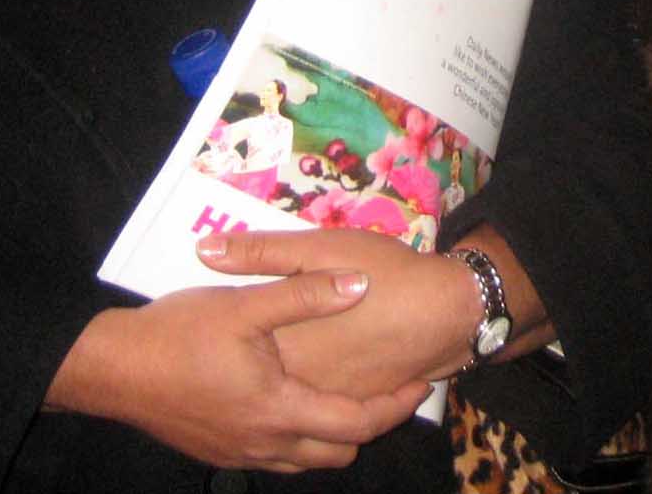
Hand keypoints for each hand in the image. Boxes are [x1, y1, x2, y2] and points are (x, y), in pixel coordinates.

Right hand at [45, 271, 429, 473]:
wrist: (111, 370)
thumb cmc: (178, 334)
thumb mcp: (244, 305)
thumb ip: (306, 293)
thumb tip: (360, 284)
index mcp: (279, 410)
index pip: (357, 424)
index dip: (394, 406)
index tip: (418, 382)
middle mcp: (265, 444)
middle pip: (337, 452)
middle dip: (368, 424)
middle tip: (386, 388)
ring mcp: (239, 454)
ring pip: (306, 460)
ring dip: (333, 432)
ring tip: (347, 392)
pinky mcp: (217, 451)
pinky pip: (277, 455)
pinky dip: (299, 435)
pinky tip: (293, 399)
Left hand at [199, 229, 475, 398]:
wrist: (448, 311)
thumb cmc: (382, 273)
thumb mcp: (318, 248)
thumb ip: (260, 253)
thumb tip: (203, 249)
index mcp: (278, 344)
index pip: (231, 342)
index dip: (223, 327)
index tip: (220, 313)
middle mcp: (296, 382)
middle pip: (254, 373)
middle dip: (246, 357)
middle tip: (256, 332)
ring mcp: (326, 399)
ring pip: (287, 393)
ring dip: (279, 375)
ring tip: (289, 345)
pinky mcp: (354, 404)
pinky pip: (321, 403)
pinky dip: (313, 385)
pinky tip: (324, 359)